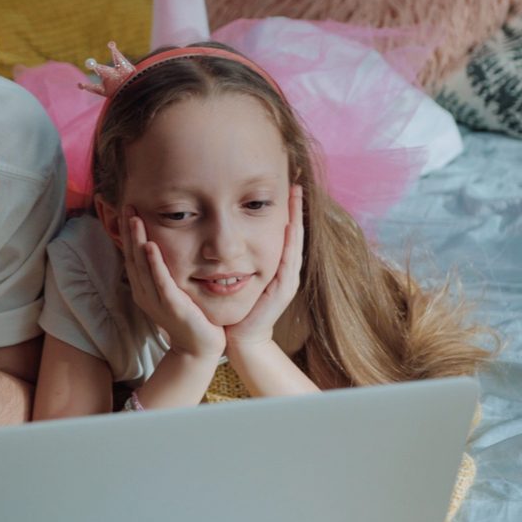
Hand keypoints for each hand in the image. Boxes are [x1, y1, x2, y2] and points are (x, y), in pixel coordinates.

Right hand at [121, 210, 225, 361]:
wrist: (199, 348)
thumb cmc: (191, 318)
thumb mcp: (174, 292)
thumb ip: (166, 274)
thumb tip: (163, 251)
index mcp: (144, 289)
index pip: (133, 256)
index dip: (130, 233)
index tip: (129, 210)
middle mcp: (145, 293)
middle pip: (133, 257)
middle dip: (130, 231)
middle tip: (128, 206)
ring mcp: (156, 300)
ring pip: (142, 266)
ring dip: (138, 240)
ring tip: (135, 218)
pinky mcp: (171, 306)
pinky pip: (160, 281)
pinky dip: (154, 263)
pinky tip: (150, 246)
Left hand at [225, 184, 303, 354]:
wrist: (241, 337)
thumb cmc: (238, 308)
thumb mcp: (237, 276)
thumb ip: (238, 259)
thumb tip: (225, 236)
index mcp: (275, 265)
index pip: (283, 232)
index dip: (285, 211)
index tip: (285, 187)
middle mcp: (285, 269)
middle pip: (293, 232)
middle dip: (295, 208)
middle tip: (296, 183)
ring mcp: (287, 279)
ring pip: (294, 242)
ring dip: (296, 218)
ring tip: (296, 196)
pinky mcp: (283, 289)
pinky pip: (289, 260)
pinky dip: (290, 242)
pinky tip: (290, 226)